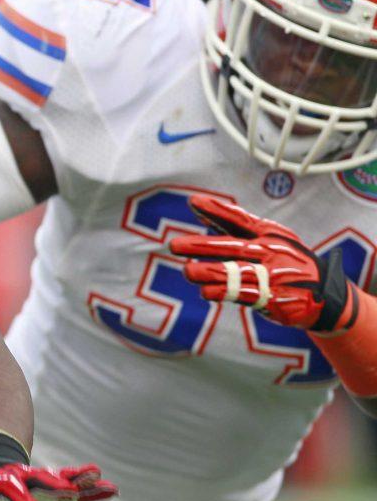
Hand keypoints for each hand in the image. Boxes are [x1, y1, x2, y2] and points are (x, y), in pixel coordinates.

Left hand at [0, 463, 116, 500]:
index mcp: (6, 486)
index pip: (12, 491)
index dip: (19, 499)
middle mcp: (28, 482)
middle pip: (42, 481)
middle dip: (55, 485)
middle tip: (70, 489)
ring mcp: (46, 483)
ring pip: (65, 480)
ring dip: (80, 480)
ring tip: (98, 475)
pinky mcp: (60, 490)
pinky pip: (79, 490)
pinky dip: (94, 491)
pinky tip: (113, 489)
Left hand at [170, 194, 355, 332]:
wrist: (325, 294)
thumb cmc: (286, 259)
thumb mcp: (269, 237)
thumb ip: (234, 225)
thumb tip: (198, 208)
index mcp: (267, 234)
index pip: (239, 220)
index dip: (217, 210)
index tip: (193, 202)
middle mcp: (270, 252)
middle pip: (232, 248)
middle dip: (202, 246)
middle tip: (174, 245)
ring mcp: (273, 276)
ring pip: (236, 273)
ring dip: (209, 272)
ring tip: (188, 271)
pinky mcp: (273, 298)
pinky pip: (245, 295)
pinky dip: (225, 293)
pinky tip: (206, 292)